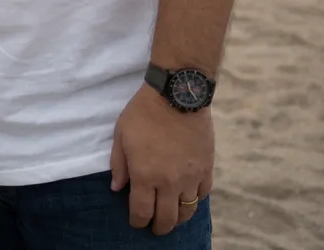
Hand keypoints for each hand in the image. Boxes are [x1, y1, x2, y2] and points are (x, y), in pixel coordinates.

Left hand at [109, 84, 213, 235]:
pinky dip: (195, 199)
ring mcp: (191, 177)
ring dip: (178, 218)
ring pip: (187, 211)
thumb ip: (118, 165)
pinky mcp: (207, 169)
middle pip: (166, 218)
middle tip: (155, 228)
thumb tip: (117, 188)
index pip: (141, 212)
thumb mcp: (121, 135)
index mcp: (145, 175)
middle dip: (158, 227)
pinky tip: (188, 197)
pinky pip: (203, 194)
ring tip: (172, 218)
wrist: (177, 96)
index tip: (136, 222)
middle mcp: (169, 182)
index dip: (137, 221)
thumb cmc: (143, 113)